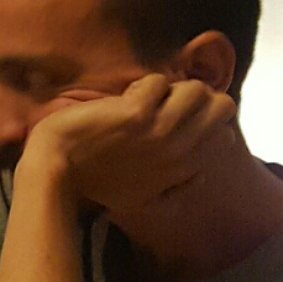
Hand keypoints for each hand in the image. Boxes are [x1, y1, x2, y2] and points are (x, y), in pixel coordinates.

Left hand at [22, 74, 237, 212]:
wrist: (56, 171)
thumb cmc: (94, 182)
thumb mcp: (140, 199)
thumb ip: (174, 191)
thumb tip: (200, 177)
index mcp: (183, 169)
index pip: (226, 135)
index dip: (204, 119)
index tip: (175, 119)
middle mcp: (178, 151)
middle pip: (223, 106)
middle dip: (197, 97)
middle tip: (165, 103)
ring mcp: (158, 132)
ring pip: (197, 90)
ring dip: (172, 86)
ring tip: (146, 99)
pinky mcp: (135, 115)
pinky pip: (158, 82)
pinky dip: (143, 84)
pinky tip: (125, 98)